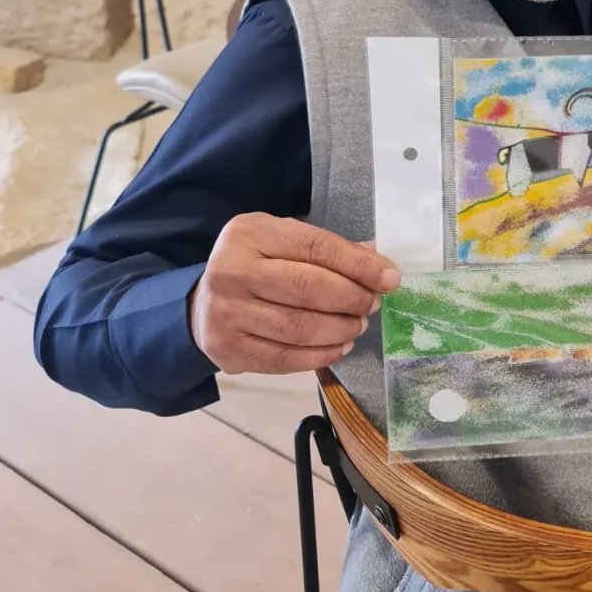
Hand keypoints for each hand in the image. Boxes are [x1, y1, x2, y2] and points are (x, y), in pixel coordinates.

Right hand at [190, 214, 400, 374]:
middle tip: (372, 304)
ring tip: (357, 325)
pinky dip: (320, 355)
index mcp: (250, 233)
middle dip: (352, 298)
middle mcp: (232, 270)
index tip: (390, 278)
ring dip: (340, 329)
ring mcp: (227, 312)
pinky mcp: (229, 349)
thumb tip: (379, 266)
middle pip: (309, 288)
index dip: (358, 265)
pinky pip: (285, 358)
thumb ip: (326, 251)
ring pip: (299, 327)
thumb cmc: (255, 267)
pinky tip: (338, 347)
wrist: (201, 305)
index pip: (316, 247)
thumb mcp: (282, 242)